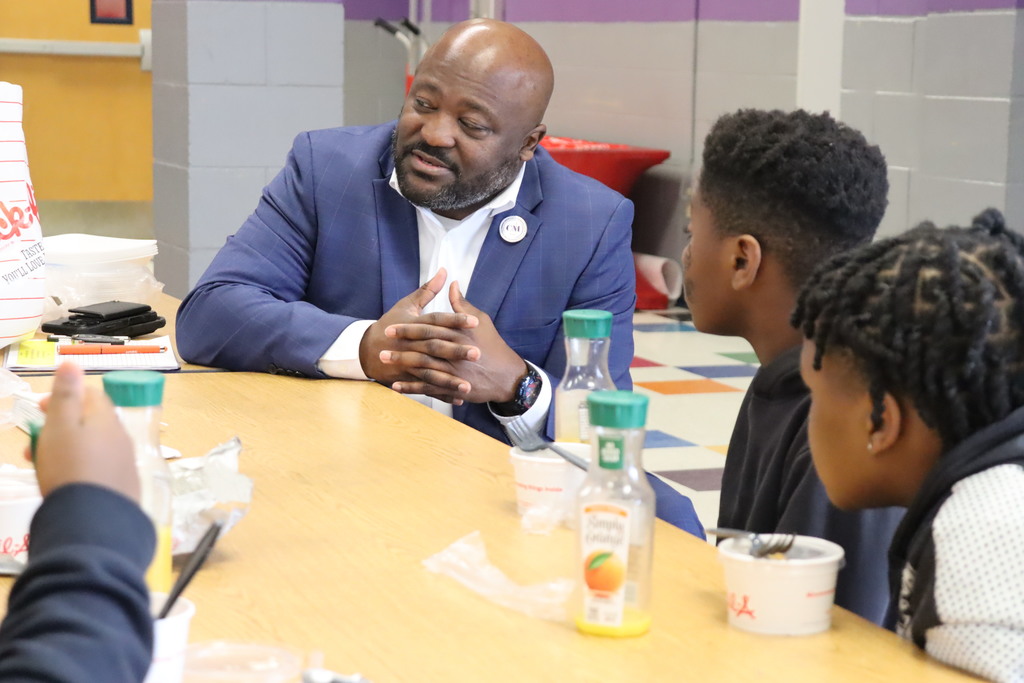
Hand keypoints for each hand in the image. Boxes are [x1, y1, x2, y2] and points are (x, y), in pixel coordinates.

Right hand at [31, 363, 138, 500]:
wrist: (93, 520)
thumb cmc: (70, 467)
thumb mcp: (60, 426)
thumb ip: (66, 395)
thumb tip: (73, 362)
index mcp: (107, 420)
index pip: (92, 396)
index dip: (65, 396)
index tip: (39, 407)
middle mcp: (121, 438)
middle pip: (91, 423)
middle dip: (60, 426)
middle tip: (33, 439)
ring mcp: (124, 464)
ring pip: (92, 447)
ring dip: (65, 448)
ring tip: (37, 463)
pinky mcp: (122, 488)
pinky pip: (98, 469)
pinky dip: (78, 468)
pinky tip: (62, 482)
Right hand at [359, 269, 480, 402]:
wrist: (366, 350)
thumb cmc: (390, 324)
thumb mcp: (407, 305)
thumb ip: (427, 290)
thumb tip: (444, 271)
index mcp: (413, 323)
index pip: (436, 320)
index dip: (455, 320)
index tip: (474, 322)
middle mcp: (411, 344)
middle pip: (435, 347)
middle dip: (456, 351)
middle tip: (478, 353)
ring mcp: (407, 363)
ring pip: (430, 372)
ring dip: (449, 380)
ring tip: (469, 385)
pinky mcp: (406, 378)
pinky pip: (425, 388)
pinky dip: (441, 394)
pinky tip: (459, 398)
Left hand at [385, 282, 527, 403]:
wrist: (507, 376)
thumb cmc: (493, 345)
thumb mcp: (481, 320)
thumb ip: (462, 303)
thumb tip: (452, 283)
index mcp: (459, 334)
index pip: (429, 328)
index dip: (408, 328)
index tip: (390, 327)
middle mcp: (455, 353)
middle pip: (423, 348)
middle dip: (401, 348)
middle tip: (381, 347)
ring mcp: (454, 372)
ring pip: (423, 369)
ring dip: (403, 366)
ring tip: (384, 363)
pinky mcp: (454, 387)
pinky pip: (429, 389)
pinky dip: (412, 388)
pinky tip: (396, 386)